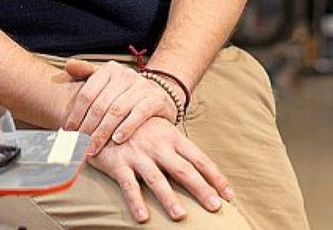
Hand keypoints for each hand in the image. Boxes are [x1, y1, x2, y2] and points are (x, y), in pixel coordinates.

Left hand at [63, 59, 177, 154]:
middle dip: (87, 128)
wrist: (160, 95)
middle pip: (100, 104)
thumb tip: (68, 65)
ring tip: (93, 147)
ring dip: (103, 132)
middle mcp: (125, 75)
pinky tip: (117, 140)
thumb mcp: (106, 81)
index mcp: (109, 70)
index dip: (76, 114)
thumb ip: (86, 74)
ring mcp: (141, 86)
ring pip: (117, 110)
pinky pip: (139, 113)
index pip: (87, 93)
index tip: (69, 132)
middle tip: (79, 145)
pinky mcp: (156, 99)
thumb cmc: (125, 93)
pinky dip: (127, 127)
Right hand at [88, 117, 233, 223]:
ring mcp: (138, 154)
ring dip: (169, 198)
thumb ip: (178, 149)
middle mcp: (157, 145)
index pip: (199, 159)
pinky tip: (143, 218)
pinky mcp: (118, 163)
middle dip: (201, 188)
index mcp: (172, 137)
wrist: (103, 114)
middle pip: (183, 169)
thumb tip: (202, 171)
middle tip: (215, 207)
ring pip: (157, 179)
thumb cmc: (137, 126)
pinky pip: (128, 185)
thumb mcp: (161, 130)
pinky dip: (136, 202)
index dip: (215, 177)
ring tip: (180, 216)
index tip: (230, 194)